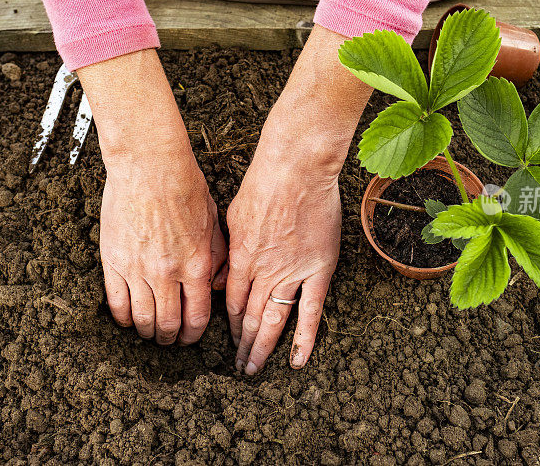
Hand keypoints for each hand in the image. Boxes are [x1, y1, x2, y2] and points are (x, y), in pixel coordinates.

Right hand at [78, 49, 226, 343]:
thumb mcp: (214, 222)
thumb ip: (217, 257)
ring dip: (147, 331)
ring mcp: (138, 269)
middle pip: (169, 323)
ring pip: (142, 318)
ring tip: (149, 333)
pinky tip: (127, 320)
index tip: (191, 338)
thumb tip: (217, 286)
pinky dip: (122, 318)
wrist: (149, 165)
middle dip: (171, 338)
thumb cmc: (186, 187)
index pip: (197, 315)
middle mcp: (168, 272)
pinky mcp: (114, 261)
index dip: (194, 334)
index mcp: (197, 264)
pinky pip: (116, 302)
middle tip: (170, 340)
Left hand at [226, 141, 340, 372]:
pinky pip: (310, 310)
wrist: (296, 170)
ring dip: (263, 347)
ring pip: (274, 319)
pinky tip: (297, 359)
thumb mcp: (233, 216)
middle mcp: (263, 272)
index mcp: (241, 259)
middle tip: (239, 366)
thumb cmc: (264, 185)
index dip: (231, 325)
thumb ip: (227, 251)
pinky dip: (304, 337)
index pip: (233, 303)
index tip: (230, 339)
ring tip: (256, 369)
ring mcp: (291, 273)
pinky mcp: (317, 269)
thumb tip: (221, 279)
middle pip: (250, 317)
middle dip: (242, 344)